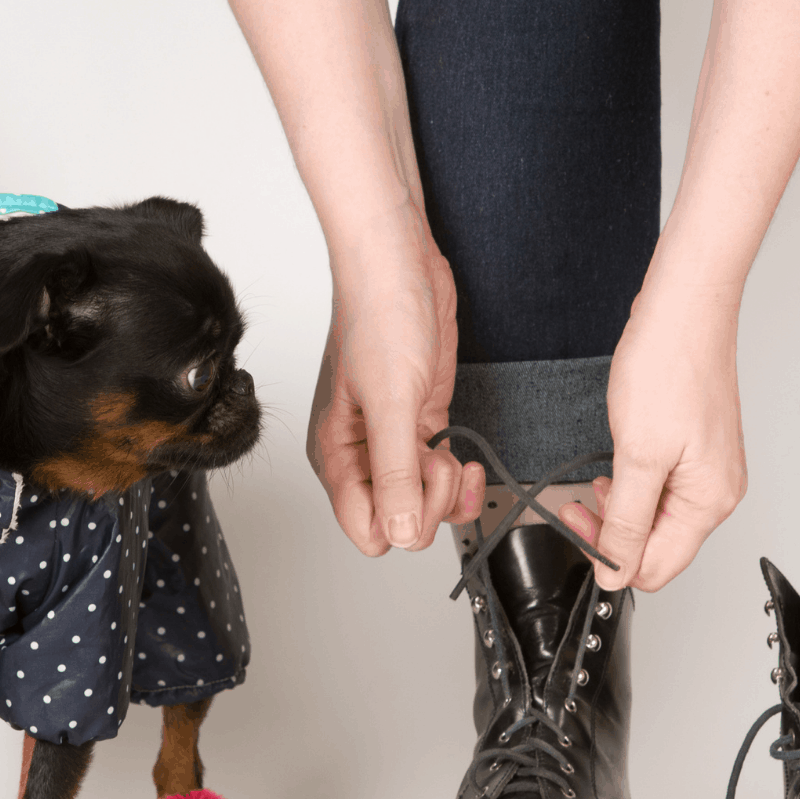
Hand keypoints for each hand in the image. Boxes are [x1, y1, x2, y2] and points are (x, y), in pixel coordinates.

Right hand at [308, 216, 482, 554]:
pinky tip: (463, 456)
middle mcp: (360, 454)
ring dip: (445, 488)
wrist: (400, 266)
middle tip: (435, 457)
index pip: (366, 529)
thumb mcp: (392, 402)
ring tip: (447, 451)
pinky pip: (437, 473)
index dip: (401, 521)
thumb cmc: (380, 317)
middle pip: (398, 522)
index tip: (419, 484)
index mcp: (336, 455)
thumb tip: (400, 532)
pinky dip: (456, 475)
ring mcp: (391, 439)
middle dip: (428, 501)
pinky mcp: (420, 422)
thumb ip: (395, 473)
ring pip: (421, 501)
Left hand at [558, 278, 745, 591]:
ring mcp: (707, 470)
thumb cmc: (670, 366)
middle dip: (614, 534)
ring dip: (621, 510)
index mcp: (709, 501)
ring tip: (601, 479)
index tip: (579, 528)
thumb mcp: (638, 455)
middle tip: (580, 506)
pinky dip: (633, 486)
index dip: (611, 559)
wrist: (683, 310)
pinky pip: (660, 490)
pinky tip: (618, 465)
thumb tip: (616, 571)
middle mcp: (717, 491)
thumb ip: (626, 522)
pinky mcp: (694, 450)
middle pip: (658, 547)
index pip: (657, 568)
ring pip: (657, 519)